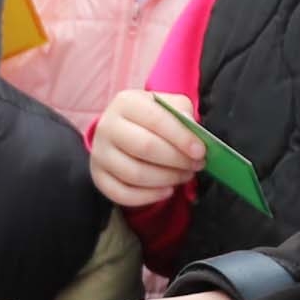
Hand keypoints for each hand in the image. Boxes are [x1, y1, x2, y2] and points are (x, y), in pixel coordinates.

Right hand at [91, 89, 207, 209]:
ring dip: (167, 179)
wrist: (122, 130)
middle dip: (177, 160)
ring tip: (185, 175)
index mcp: (125, 103)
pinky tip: (167, 190)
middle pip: (145, 148)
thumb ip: (181, 111)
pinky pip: (123, 194)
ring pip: (135, 174)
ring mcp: (100, 154)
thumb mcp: (166, 105)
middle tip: (196, 165)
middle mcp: (107, 127)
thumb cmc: (151, 118)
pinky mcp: (99, 177)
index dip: (181, 137)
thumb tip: (192, 127)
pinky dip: (150, 196)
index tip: (200, 151)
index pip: (156, 120)